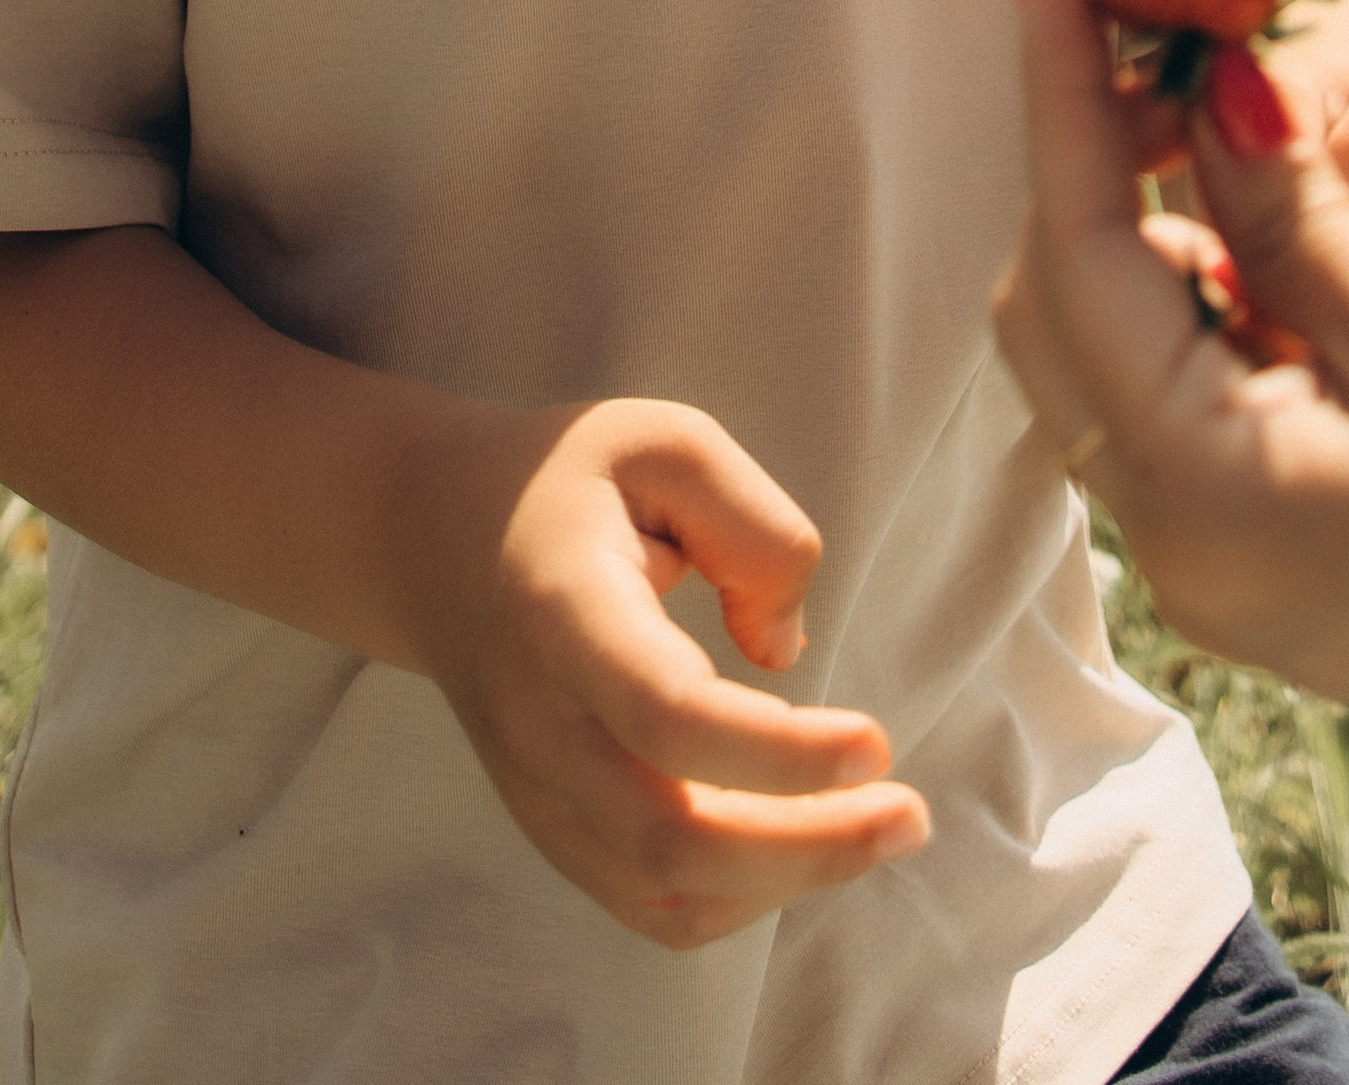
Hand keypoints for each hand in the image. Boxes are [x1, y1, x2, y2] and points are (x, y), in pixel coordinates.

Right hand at [397, 393, 928, 949]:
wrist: (439, 539)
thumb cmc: (573, 483)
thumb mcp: (666, 442)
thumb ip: (751, 526)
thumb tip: (785, 655)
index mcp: (563, 615)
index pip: (668, 716)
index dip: (781, 754)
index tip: (876, 743)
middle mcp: (540, 725)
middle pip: (670, 838)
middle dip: (808, 850)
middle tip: (910, 814)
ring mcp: (538, 794)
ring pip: (665, 893)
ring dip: (787, 883)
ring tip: (877, 827)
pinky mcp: (554, 829)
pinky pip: (650, 906)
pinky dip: (739, 900)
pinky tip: (799, 844)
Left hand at [995, 0, 1348, 764]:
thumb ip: (1291, 212)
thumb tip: (1206, 91)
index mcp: (1198, 495)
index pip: (1074, 248)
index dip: (1060, 87)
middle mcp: (1178, 548)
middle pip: (1065, 307)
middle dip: (1086, 158)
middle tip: (1118, 20)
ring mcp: (1225, 567)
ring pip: (1121, 349)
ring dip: (1147, 223)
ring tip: (1203, 106)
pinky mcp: (1279, 562)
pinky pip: (1191, 399)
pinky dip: (1209, 296)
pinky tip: (1267, 222)